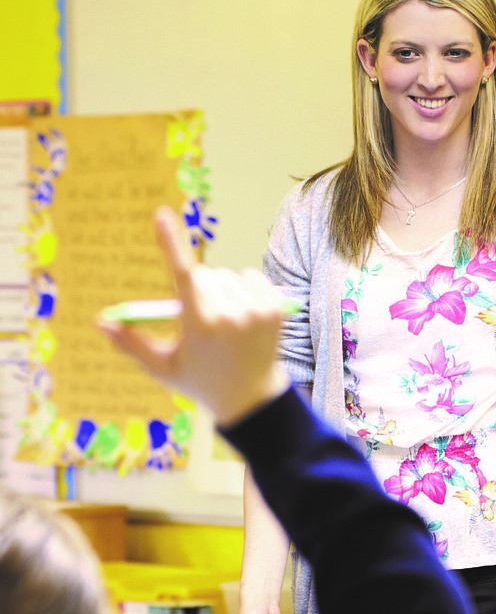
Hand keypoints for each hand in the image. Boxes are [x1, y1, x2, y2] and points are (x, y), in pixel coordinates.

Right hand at [98, 206, 290, 425]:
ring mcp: (256, 311)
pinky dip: (244, 288)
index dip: (171, 243)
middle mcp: (230, 316)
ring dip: (221, 289)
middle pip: (202, 275)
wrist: (252, 398)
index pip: (182, 276)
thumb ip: (131, 344)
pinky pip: (251, 276)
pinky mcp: (276, 308)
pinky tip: (244, 314)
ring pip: (227, 275)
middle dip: (196, 289)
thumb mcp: (162, 367)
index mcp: (200, 326)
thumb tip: (101, 322)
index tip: (162, 215)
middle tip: (203, 321)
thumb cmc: (200, 381)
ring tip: (225, 322)